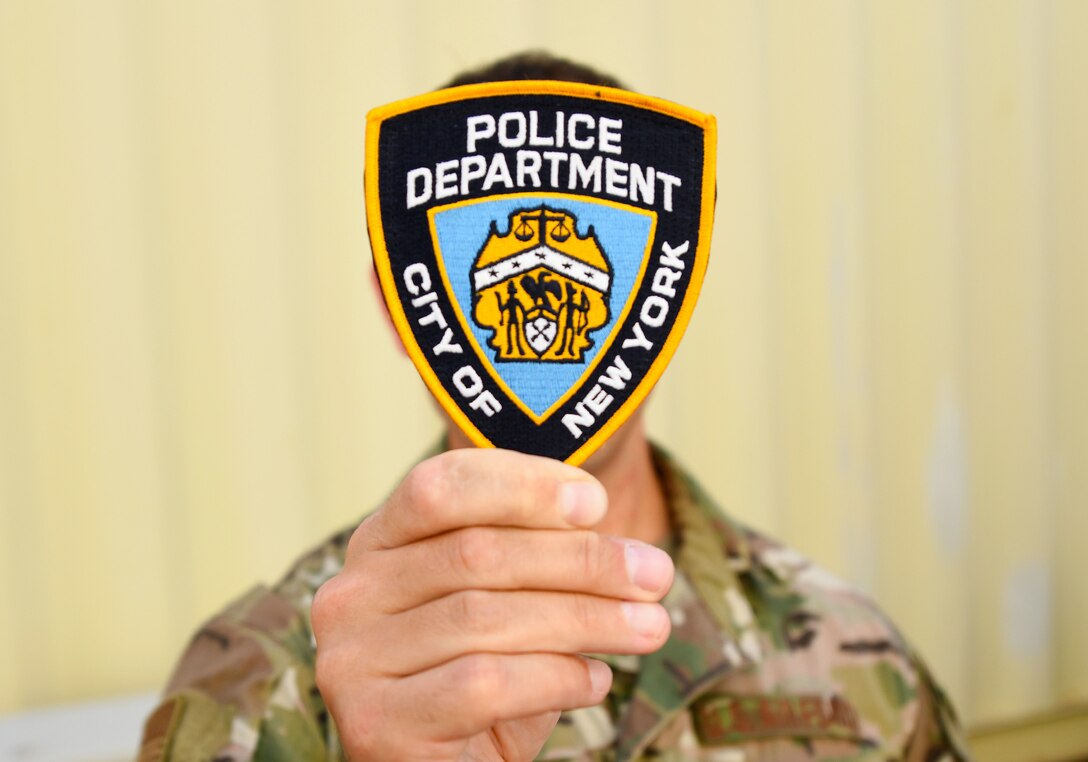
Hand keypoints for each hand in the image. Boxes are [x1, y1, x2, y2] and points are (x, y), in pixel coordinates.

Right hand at [311, 448, 674, 760]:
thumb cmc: (488, 670)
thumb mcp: (508, 600)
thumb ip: (534, 550)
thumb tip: (603, 521)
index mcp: (378, 543)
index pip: (439, 487)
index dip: (520, 486)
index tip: (597, 501)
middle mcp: (349, 594)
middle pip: (475, 552)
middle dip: (581, 561)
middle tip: (656, 573)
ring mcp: (352, 661)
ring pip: (485, 618)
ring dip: (586, 619)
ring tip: (650, 627)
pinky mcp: (376, 724)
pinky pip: (484, 684)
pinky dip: (554, 678)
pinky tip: (595, 681)